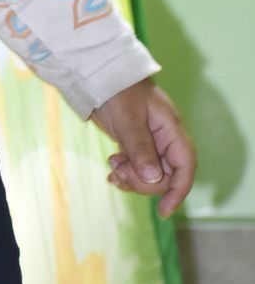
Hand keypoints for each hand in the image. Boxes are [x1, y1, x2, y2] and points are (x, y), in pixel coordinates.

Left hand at [91, 78, 196, 218]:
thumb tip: (155, 179)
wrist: (98, 72)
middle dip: (143, 182)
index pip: (185, 165)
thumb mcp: (128, 119)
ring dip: (133, 178)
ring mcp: (150, 141)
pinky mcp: (135, 143)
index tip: (164, 210)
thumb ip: (140, 148)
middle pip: (165, 175)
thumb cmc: (116, 89)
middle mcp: (164, 137)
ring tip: (113, 169)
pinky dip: (126, 173)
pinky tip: (112, 169)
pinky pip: (137, 168)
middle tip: (119, 172)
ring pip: (150, 174)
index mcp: (170, 129)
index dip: (179, 190)